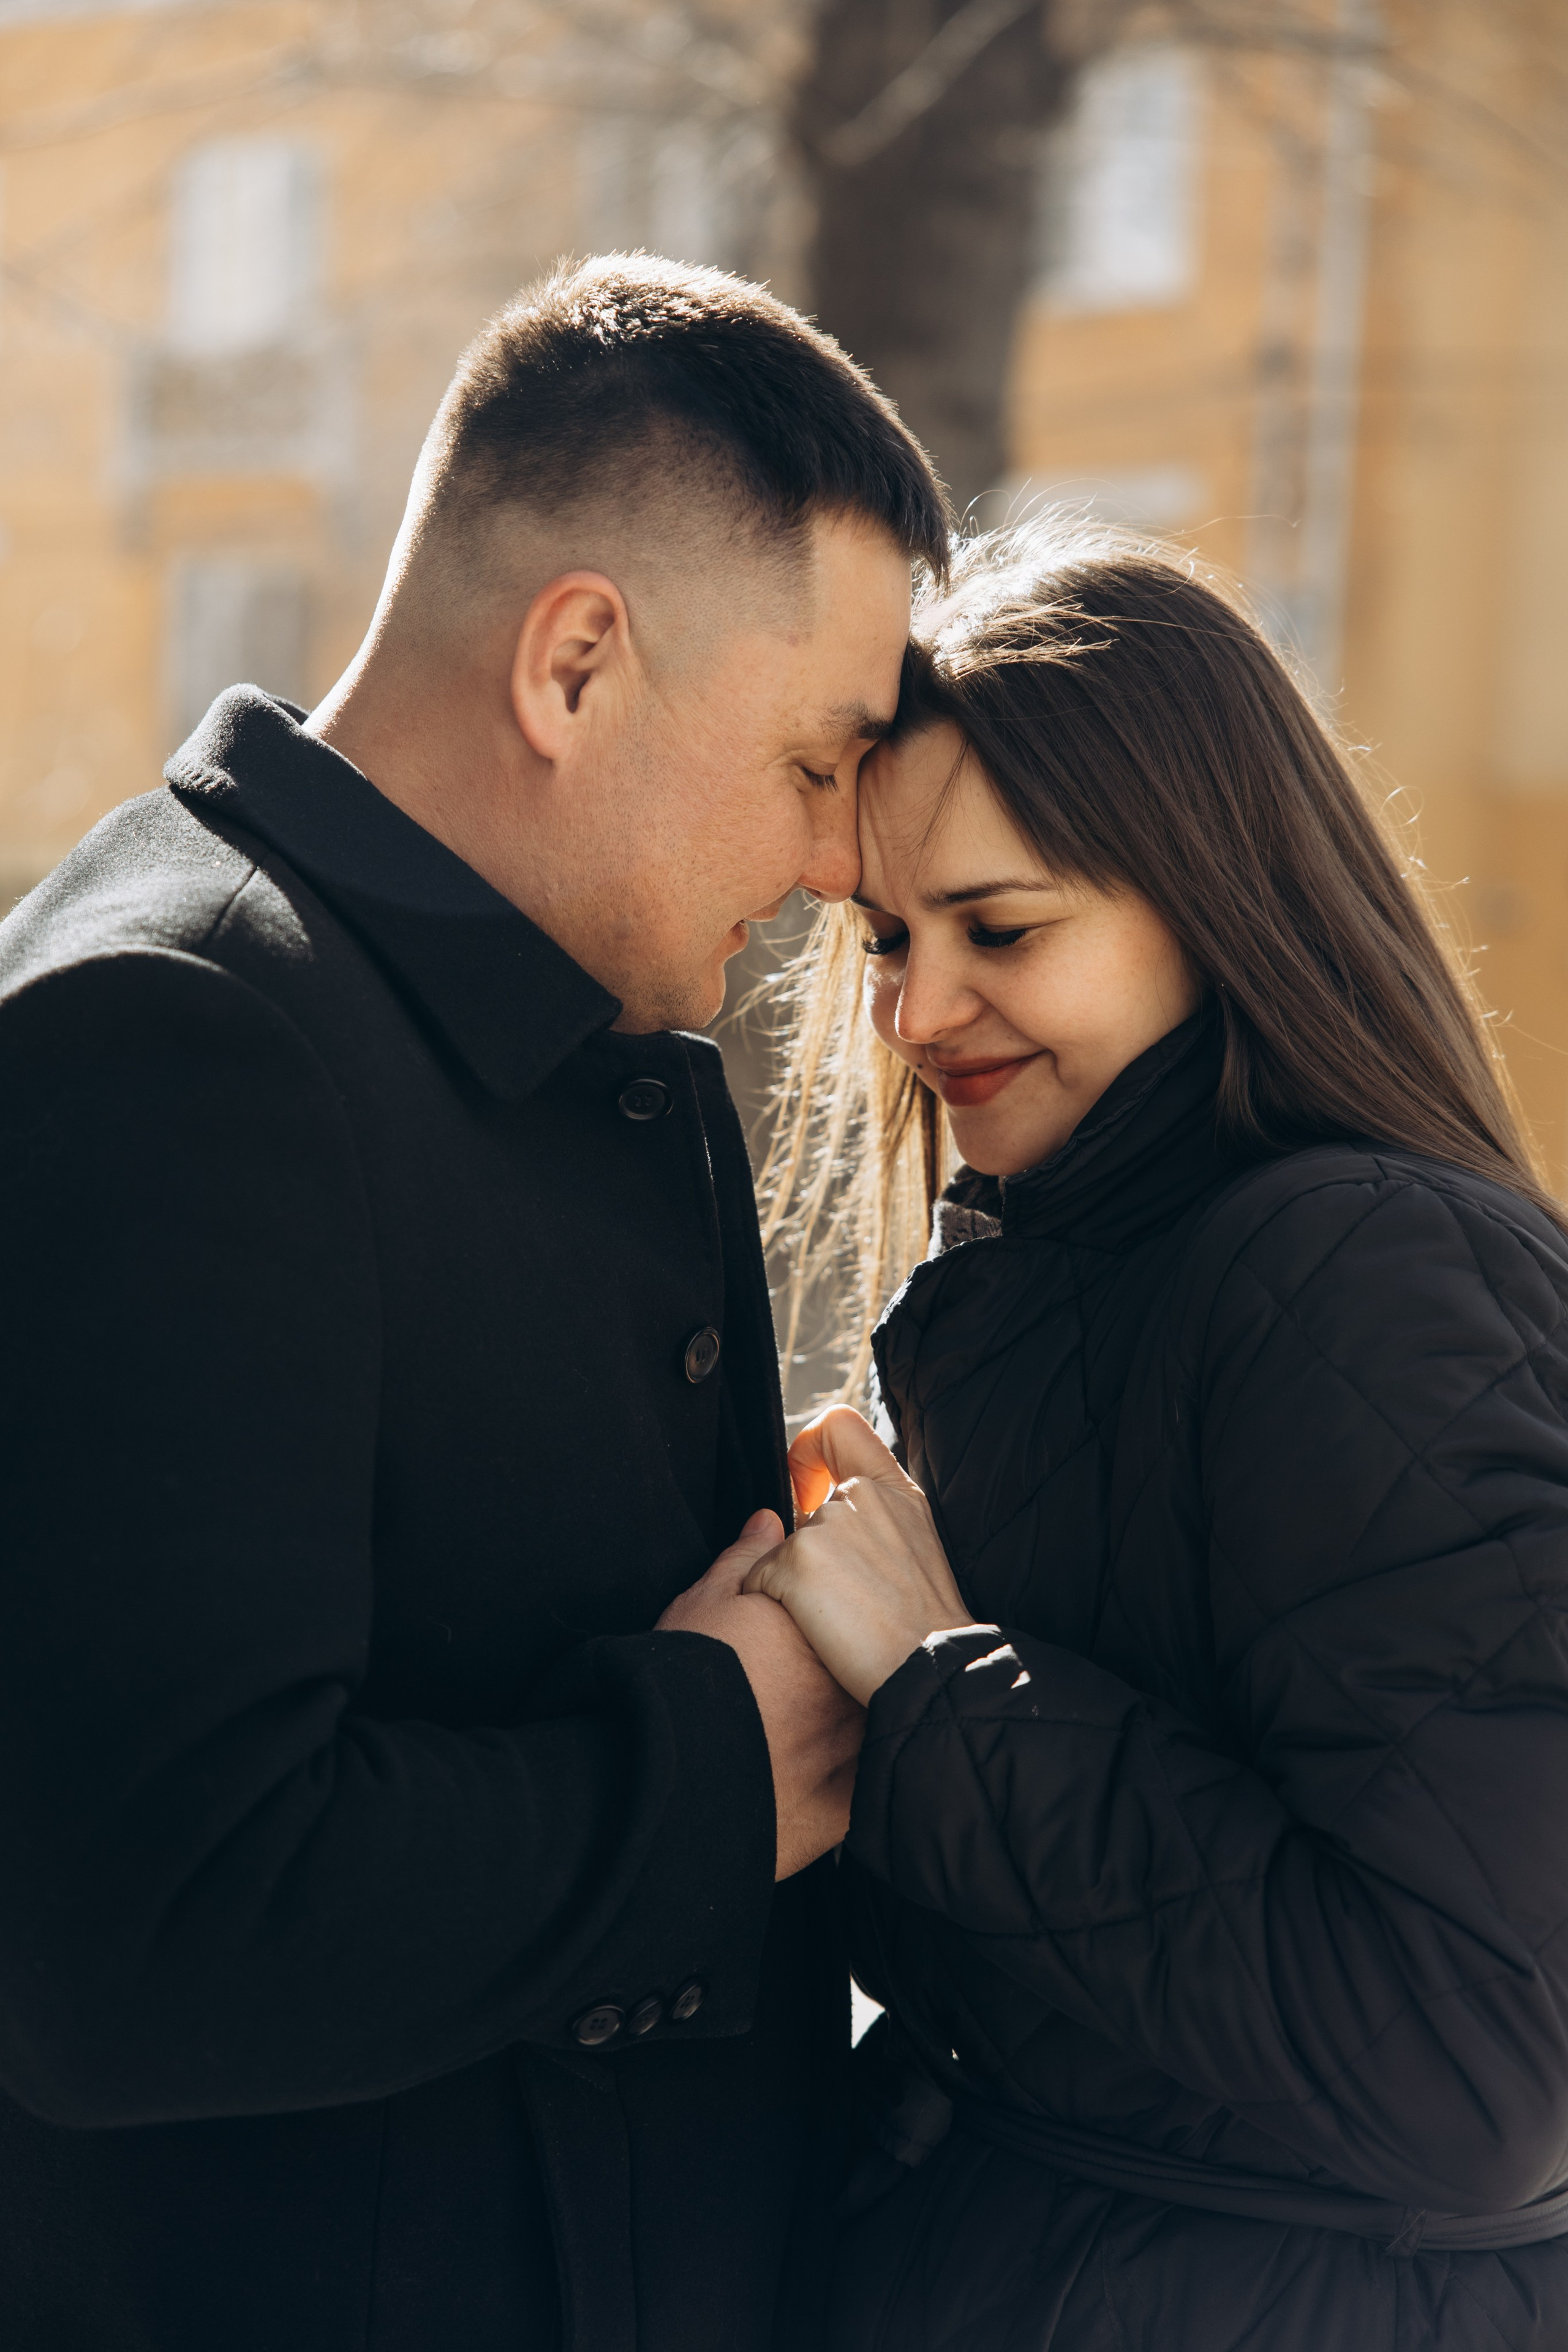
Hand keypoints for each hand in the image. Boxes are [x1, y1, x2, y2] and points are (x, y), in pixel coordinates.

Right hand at [657, 1511, 864, 1878]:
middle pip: (857, 1667)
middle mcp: (848, 1685)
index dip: (818, 1620)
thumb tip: (769, 1523)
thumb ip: (746, 1559)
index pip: (845, 1612)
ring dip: (836, 1722)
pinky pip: (857, 1783)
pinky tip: (800, 1772)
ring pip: (861, 1724)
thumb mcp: (704, 1602)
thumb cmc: (680, 1679)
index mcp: (819, 1630)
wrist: (663, 1770)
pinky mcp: (844, 1803)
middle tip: (785, 1682)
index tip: (790, 1635)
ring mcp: (852, 1746)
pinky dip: (836, 1776)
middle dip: (833, 1670)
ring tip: (788, 1728)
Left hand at [742, 1410, 974, 1705]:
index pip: (839, 1426)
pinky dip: (772, 1604)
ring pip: (780, 1550)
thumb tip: (816, 1507)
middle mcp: (860, 1496)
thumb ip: (873, 1514)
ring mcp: (826, 1526)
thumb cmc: (922, 1623)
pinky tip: (815, 1628)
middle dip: (809, 1555)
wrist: (928, 1668)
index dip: (809, 1450)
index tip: (806, 1487)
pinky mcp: (797, 1562)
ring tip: (841, 1618)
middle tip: (847, 1598)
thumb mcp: (914, 1545)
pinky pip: (758, 1578)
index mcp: (893, 1490)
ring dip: (795, 1585)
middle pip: (803, 1512)